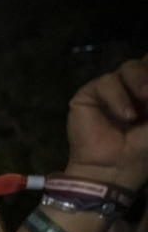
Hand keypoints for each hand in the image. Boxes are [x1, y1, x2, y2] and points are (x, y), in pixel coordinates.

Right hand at [65, 54, 147, 189]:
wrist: (114, 169)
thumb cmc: (141, 150)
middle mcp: (131, 88)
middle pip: (144, 62)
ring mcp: (110, 91)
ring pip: (128, 67)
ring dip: (139, 80)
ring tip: (145, 98)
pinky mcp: (88, 96)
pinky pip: (106, 82)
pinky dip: (117, 96)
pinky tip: (125, 115)